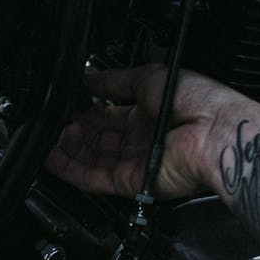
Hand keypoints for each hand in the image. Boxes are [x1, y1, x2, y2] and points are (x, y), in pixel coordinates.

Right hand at [47, 64, 238, 198]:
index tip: (65, 103)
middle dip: (72, 129)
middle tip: (51, 120)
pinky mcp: (132, 182)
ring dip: (67, 149)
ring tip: (45, 136)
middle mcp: (143, 139)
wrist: (214, 132)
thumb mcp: (148, 77)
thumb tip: (88, 77)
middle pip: (98, 138)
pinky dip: (71, 170)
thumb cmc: (197, 101)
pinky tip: (52, 157)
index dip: (85, 110)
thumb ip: (113, 81)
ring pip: (93, 160)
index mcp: (150, 113)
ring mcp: (137, 162)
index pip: (108, 115)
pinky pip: (95, 179)